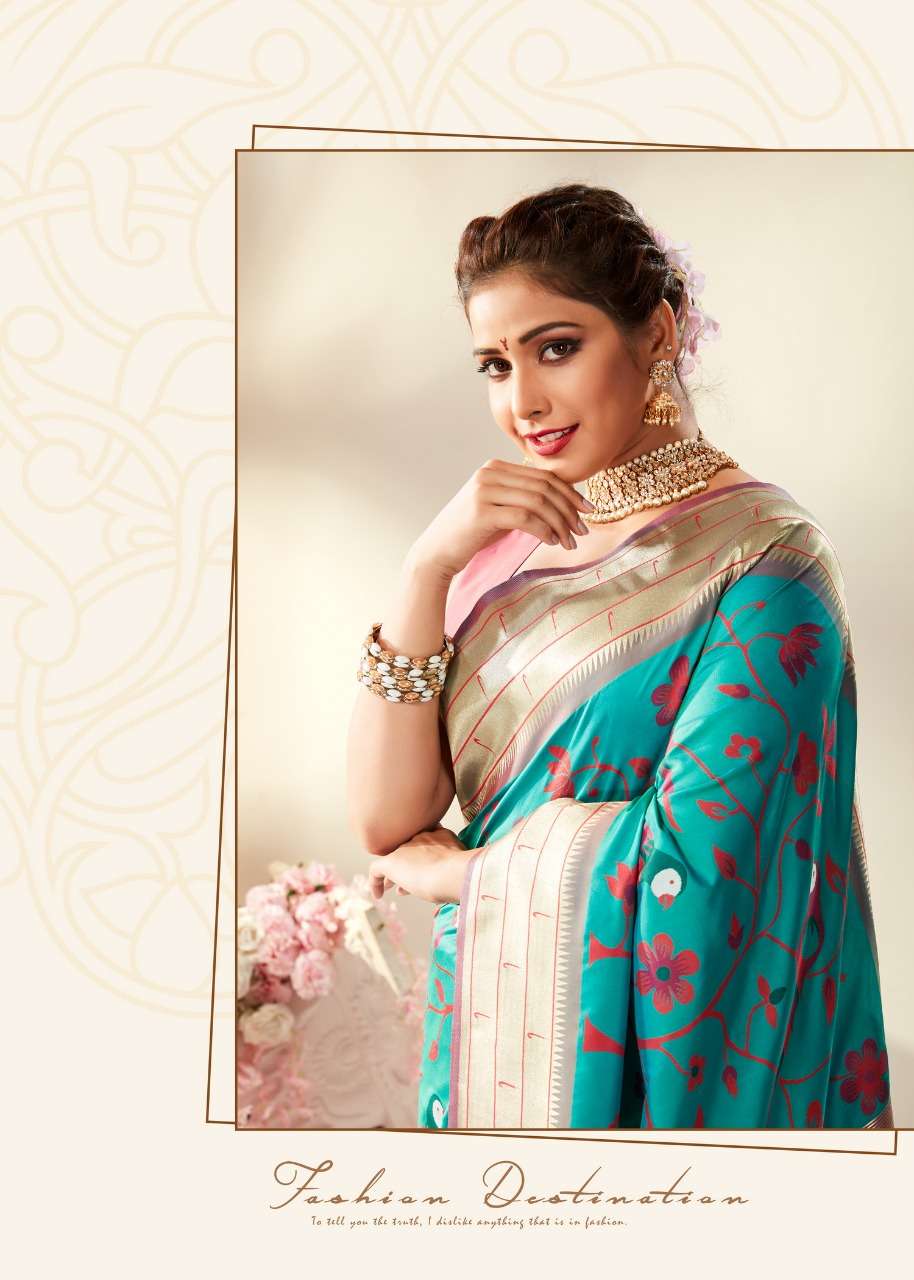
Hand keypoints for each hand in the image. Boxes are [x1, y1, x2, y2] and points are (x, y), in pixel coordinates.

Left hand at [367, 826, 472, 905]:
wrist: (454, 872)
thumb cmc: (465, 872)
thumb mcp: (465, 864)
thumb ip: (457, 865)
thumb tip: (458, 879)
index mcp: (439, 835)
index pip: (426, 842)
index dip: (423, 857)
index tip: (424, 870)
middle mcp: (420, 837)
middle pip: (409, 851)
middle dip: (408, 867)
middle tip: (406, 883)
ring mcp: (405, 848)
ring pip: (394, 860)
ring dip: (394, 875)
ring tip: (391, 886)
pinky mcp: (392, 862)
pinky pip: (377, 870)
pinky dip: (376, 883)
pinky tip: (378, 895)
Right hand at [410, 458, 592, 580]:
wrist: (436, 553)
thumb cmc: (470, 535)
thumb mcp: (498, 509)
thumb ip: (522, 499)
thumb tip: (562, 502)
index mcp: (495, 467)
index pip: (543, 475)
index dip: (570, 492)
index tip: (587, 510)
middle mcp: (489, 473)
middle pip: (544, 486)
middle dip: (569, 509)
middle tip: (583, 530)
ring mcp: (484, 490)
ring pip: (538, 502)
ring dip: (560, 523)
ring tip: (570, 541)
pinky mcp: (482, 512)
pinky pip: (525, 518)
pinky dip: (545, 530)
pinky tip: (552, 542)